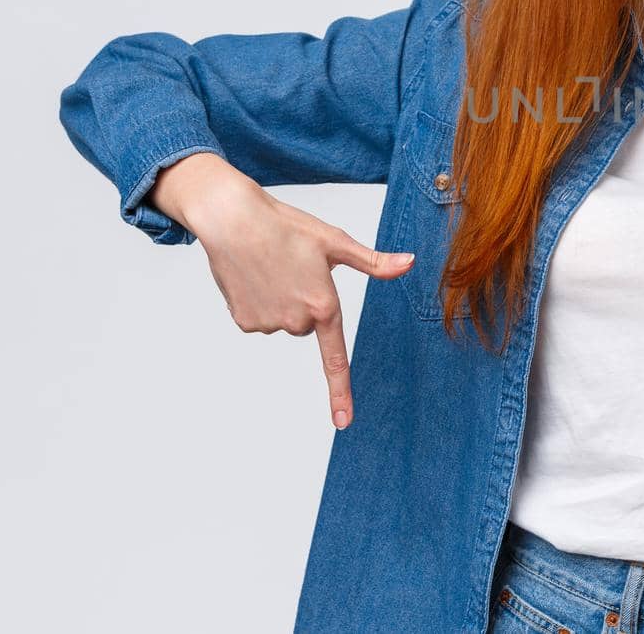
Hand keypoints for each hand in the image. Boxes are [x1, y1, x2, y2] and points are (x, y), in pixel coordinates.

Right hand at [159, 155, 415, 429]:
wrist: (233, 219)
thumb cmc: (287, 226)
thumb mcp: (335, 242)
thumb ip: (374, 262)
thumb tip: (410, 262)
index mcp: (324, 304)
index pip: (335, 358)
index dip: (341, 392)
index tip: (343, 423)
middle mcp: (296, 321)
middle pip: (310, 325)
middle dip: (307, 301)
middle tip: (294, 269)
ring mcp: (268, 324)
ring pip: (285, 321)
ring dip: (282, 300)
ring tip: (272, 268)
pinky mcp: (245, 322)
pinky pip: (262, 320)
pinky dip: (259, 302)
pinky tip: (254, 277)